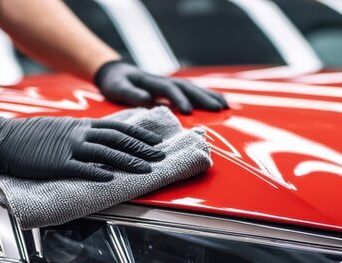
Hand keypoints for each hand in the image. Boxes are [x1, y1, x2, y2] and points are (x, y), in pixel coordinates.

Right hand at [0, 114, 164, 180]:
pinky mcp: (57, 163)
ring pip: (106, 153)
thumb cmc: (31, 136)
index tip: (156, 142)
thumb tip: (100, 141)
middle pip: (118, 139)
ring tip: (146, 169)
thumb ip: (82, 133)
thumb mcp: (62, 128)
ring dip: (129, 161)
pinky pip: (82, 168)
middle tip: (160, 157)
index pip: (118, 127)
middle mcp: (79, 133)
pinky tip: (112, 178)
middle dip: (142, 149)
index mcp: (81, 125)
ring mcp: (69, 148)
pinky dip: (98, 173)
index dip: (139, 135)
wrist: (3, 137)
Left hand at [94, 60, 228, 114]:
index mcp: (152, 82)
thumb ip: (131, 93)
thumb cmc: (115, 83)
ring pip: (194, 88)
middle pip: (188, 88)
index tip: (188, 112)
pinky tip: (220, 102)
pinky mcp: (173, 89)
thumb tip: (147, 100)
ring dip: (210, 97)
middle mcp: (165, 81)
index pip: (169, 90)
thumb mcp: (117, 88)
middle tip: (219, 109)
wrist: (116, 72)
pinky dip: (207, 96)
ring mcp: (171, 83)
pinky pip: (193, 91)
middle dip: (204, 98)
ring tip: (226, 106)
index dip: (179, 100)